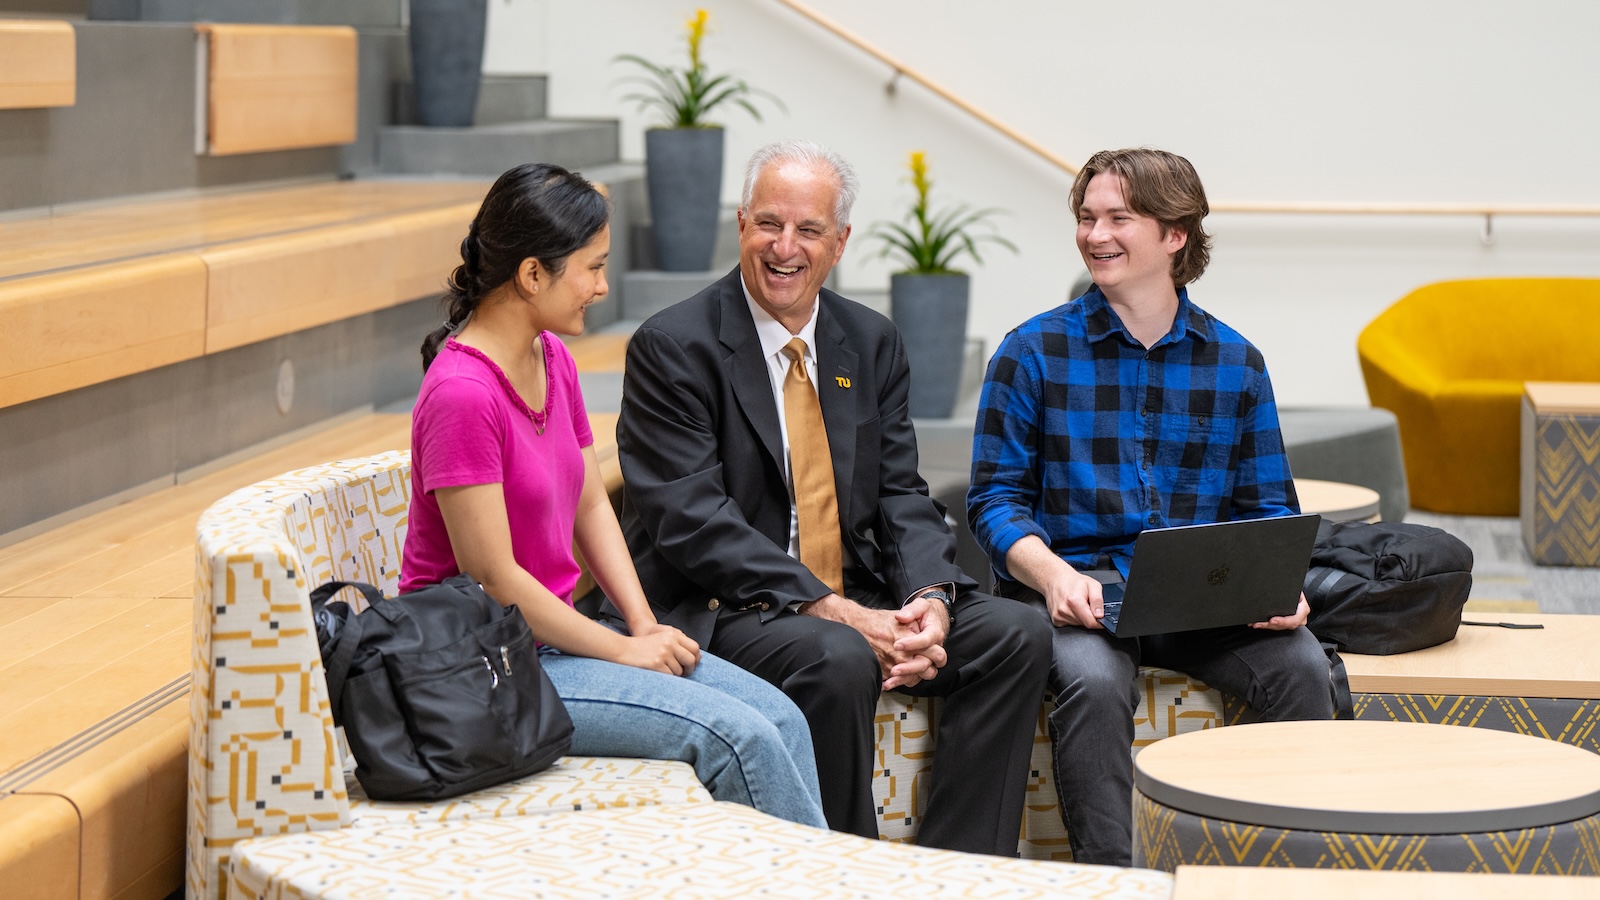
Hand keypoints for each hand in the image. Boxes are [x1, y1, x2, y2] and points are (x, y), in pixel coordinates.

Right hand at [616, 624, 700, 674]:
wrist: (622, 649)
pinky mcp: (656, 664)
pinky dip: (665, 677)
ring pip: (679, 671)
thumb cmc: (642, 647)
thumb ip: (678, 644)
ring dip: (673, 674)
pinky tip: (657, 672)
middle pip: (691, 660)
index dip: (695, 658)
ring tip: (661, 669)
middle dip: (689, 670)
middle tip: (683, 674)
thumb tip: (697, 657)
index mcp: (673, 634)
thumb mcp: (662, 639)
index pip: (695, 648)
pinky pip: (669, 676)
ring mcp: (663, 653)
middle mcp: (670, 642)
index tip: (691, 665)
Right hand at [801, 594, 938, 689]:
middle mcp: (903, 655)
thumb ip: (917, 628)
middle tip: (928, 665)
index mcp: (912, 639)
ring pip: (914, 679)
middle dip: (929, 668)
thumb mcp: (901, 618)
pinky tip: (900, 674)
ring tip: (916, 670)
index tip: (936, 655)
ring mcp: (893, 665)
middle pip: (927, 670)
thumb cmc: (877, 621)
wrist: (854, 626)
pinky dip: (901, 680)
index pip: (936, 654)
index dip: (938, 656)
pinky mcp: (883, 672)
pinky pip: (898, 682)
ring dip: (916, 676)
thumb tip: (932, 638)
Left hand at [885, 595, 950, 689]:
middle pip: (928, 663)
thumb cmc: (926, 612)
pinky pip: (916, 677)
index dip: (912, 644)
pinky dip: (903, 681)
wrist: (932, 619)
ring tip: (890, 681)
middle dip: (910, 667)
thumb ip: (912, 610)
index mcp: (935, 633)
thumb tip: (901, 616)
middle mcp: (935, 649)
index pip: (926, 641)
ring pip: (923, 674)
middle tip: (894, 669)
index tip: (897, 645)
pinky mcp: (923, 666)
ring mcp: (930, 660)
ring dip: (906, 678)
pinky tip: (888, 683)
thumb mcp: (920, 605)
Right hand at [1043, 569, 1105, 628]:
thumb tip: (1099, 615)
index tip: (1100, 617)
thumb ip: (1098, 600)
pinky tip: (1070, 608)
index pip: (1090, 622)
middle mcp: (1064, 610)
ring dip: (1081, 617)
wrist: (1056, 579)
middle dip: (1089, 616)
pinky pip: (1070, 624)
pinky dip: (1073, 618)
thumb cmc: (1073, 581)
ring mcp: (1058, 616)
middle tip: (1086, 605)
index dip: (1098, 621)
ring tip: (1077, 605)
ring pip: (1078, 624)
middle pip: (1084, 624)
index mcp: (1074, 601)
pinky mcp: (1055, 620)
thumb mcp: (1093, 585)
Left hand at [1251, 593, 1310, 630]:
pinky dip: (1266, 625)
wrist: (1296, 592)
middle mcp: (1300, 618)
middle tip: (1259, 623)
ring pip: (1279, 627)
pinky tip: (1258, 623)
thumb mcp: (1295, 589)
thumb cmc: (1295, 589)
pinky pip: (1276, 626)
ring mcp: (1292, 622)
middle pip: (1285, 625)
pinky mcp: (1285, 623)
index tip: (1272, 620)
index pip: (1295, 619)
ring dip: (1266, 625)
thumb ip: (1290, 591)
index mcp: (1303, 609)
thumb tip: (1279, 590)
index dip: (1283, 621)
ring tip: (1256, 623)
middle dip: (1270, 625)